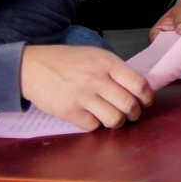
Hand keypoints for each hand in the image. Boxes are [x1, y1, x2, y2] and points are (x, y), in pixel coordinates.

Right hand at [19, 44, 153, 130]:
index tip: (146, 101)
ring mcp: (82, 96)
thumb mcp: (95, 55)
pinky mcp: (68, 111)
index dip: (147, 97)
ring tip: (114, 118)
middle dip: (135, 113)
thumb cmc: (67, 61)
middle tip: (132, 114)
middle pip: (129, 105)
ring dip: (118, 122)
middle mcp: (97, 79)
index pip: (138, 84)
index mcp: (107, 63)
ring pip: (114, 119)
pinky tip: (92, 116)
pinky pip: (92, 126)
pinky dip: (95, 124)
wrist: (33, 66)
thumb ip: (115, 70)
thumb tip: (137, 89)